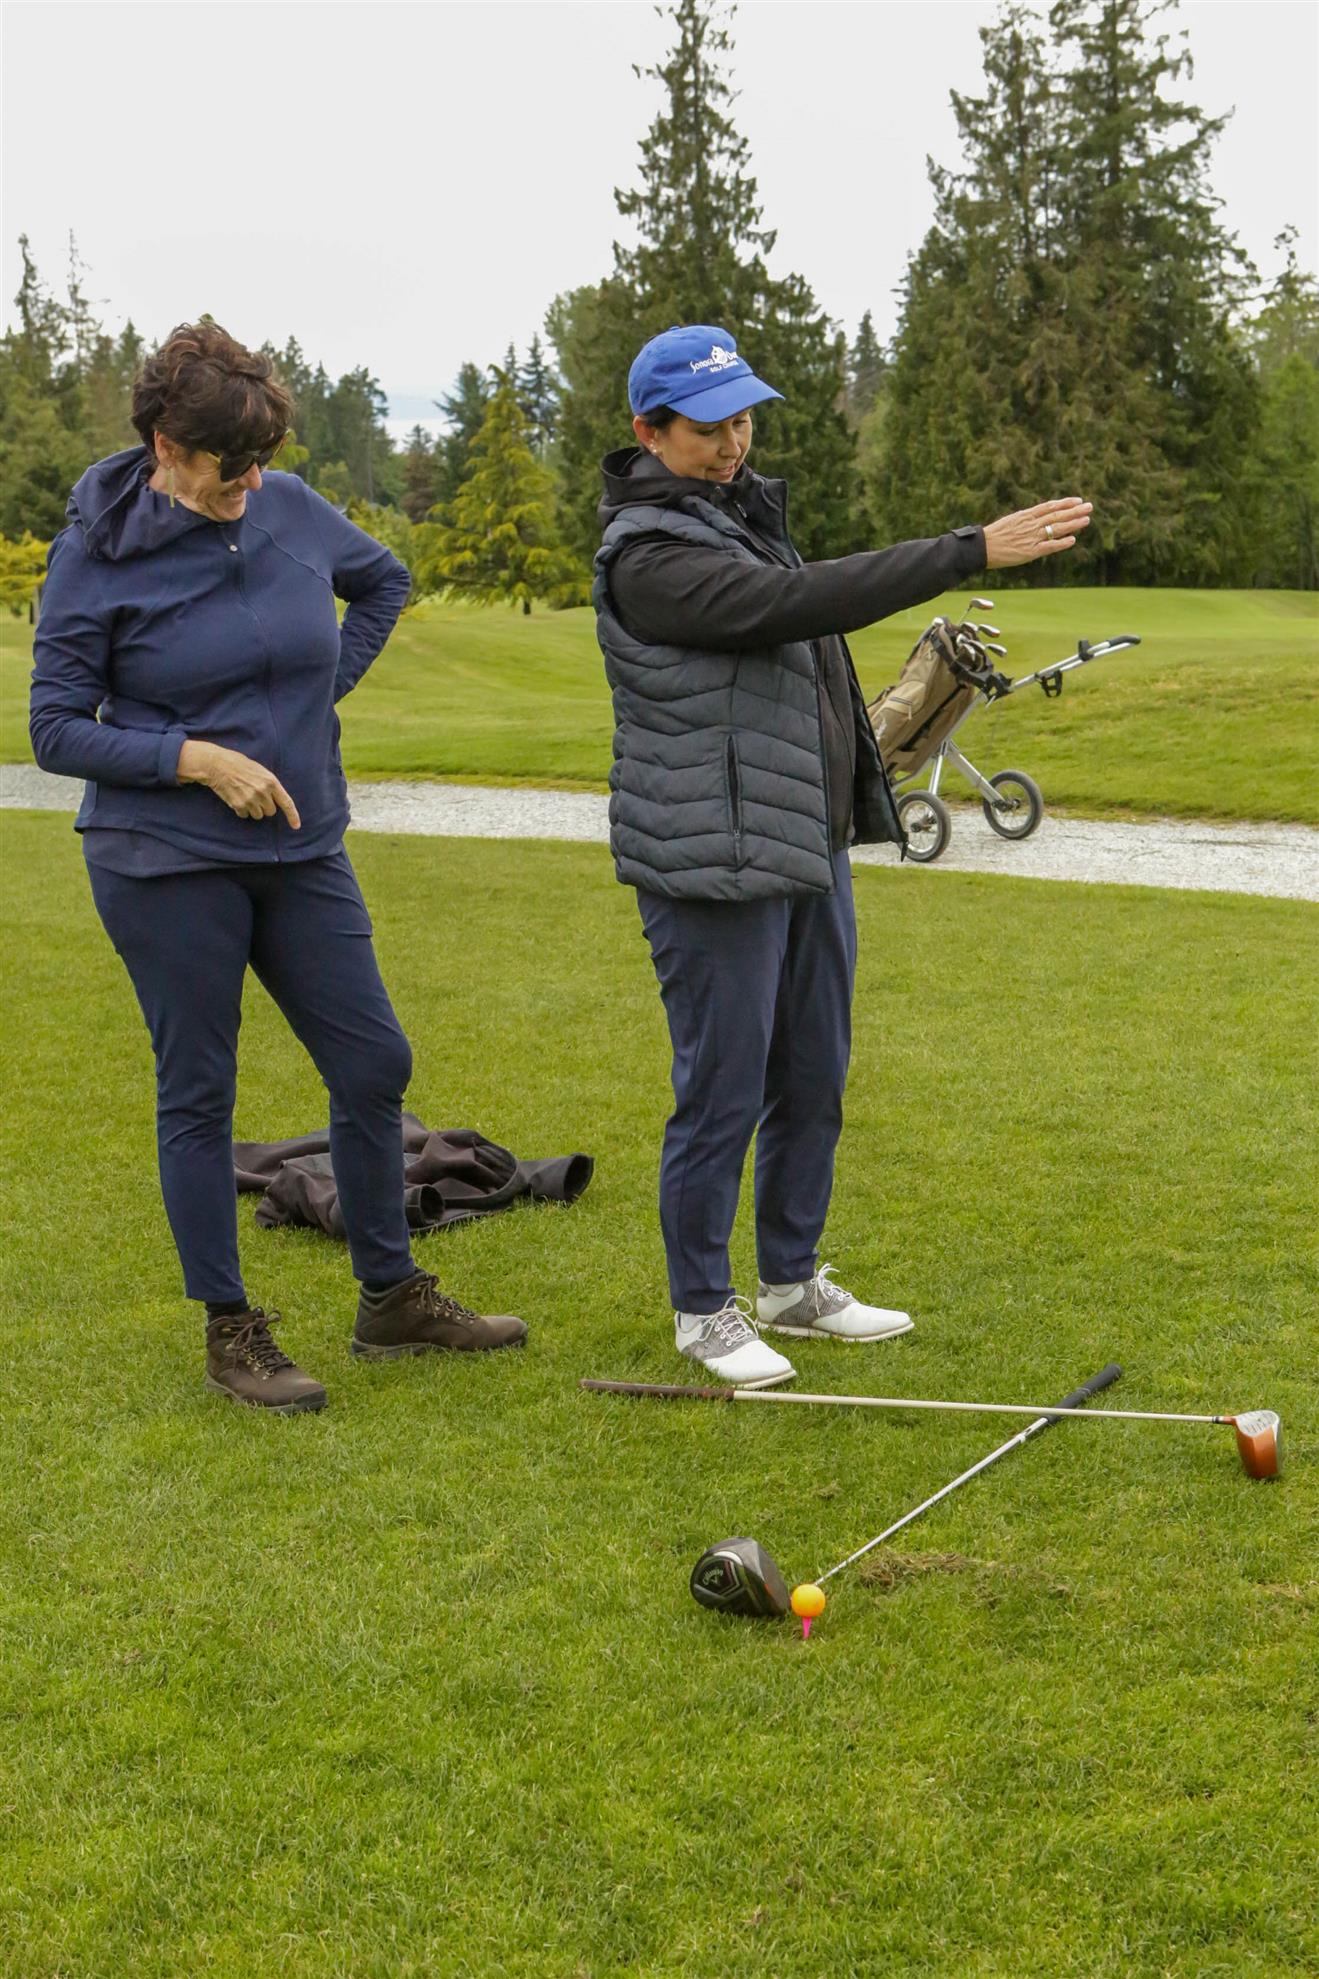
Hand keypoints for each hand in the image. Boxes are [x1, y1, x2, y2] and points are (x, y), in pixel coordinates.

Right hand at [177, 740, 300, 827]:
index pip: (286, 802)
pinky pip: (245, 815)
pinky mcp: (239, 805)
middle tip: (255, 795)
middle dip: (265, 806)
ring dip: (253, 809)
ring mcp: (250, 800)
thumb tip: (276, 800)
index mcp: (271, 781)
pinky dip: (242, 810)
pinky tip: (236, 798)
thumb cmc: (239, 765)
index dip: (293, 816)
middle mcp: (262, 792)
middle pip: (271, 812)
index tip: (296, 826)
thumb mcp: (260, 770)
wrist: (217, 765)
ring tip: (244, 795)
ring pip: (258, 815)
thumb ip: (270, 785)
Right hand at [982, 498, 1092, 568]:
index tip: (1077, 500)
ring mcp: (1031, 537)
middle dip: (1074, 511)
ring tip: (1086, 520)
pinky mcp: (1030, 552)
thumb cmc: (993, 536)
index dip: (1065, 503)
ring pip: (1056, 528)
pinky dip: (1062, 543)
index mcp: (1025, 516)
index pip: (1049, 506)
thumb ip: (1025, 520)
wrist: (982, 548)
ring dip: (1073, 524)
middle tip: (1089, 506)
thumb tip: (1036, 518)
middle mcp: (1031, 524)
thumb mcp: (1010, 522)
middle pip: (1057, 515)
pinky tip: (1073, 539)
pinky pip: (1049, 546)